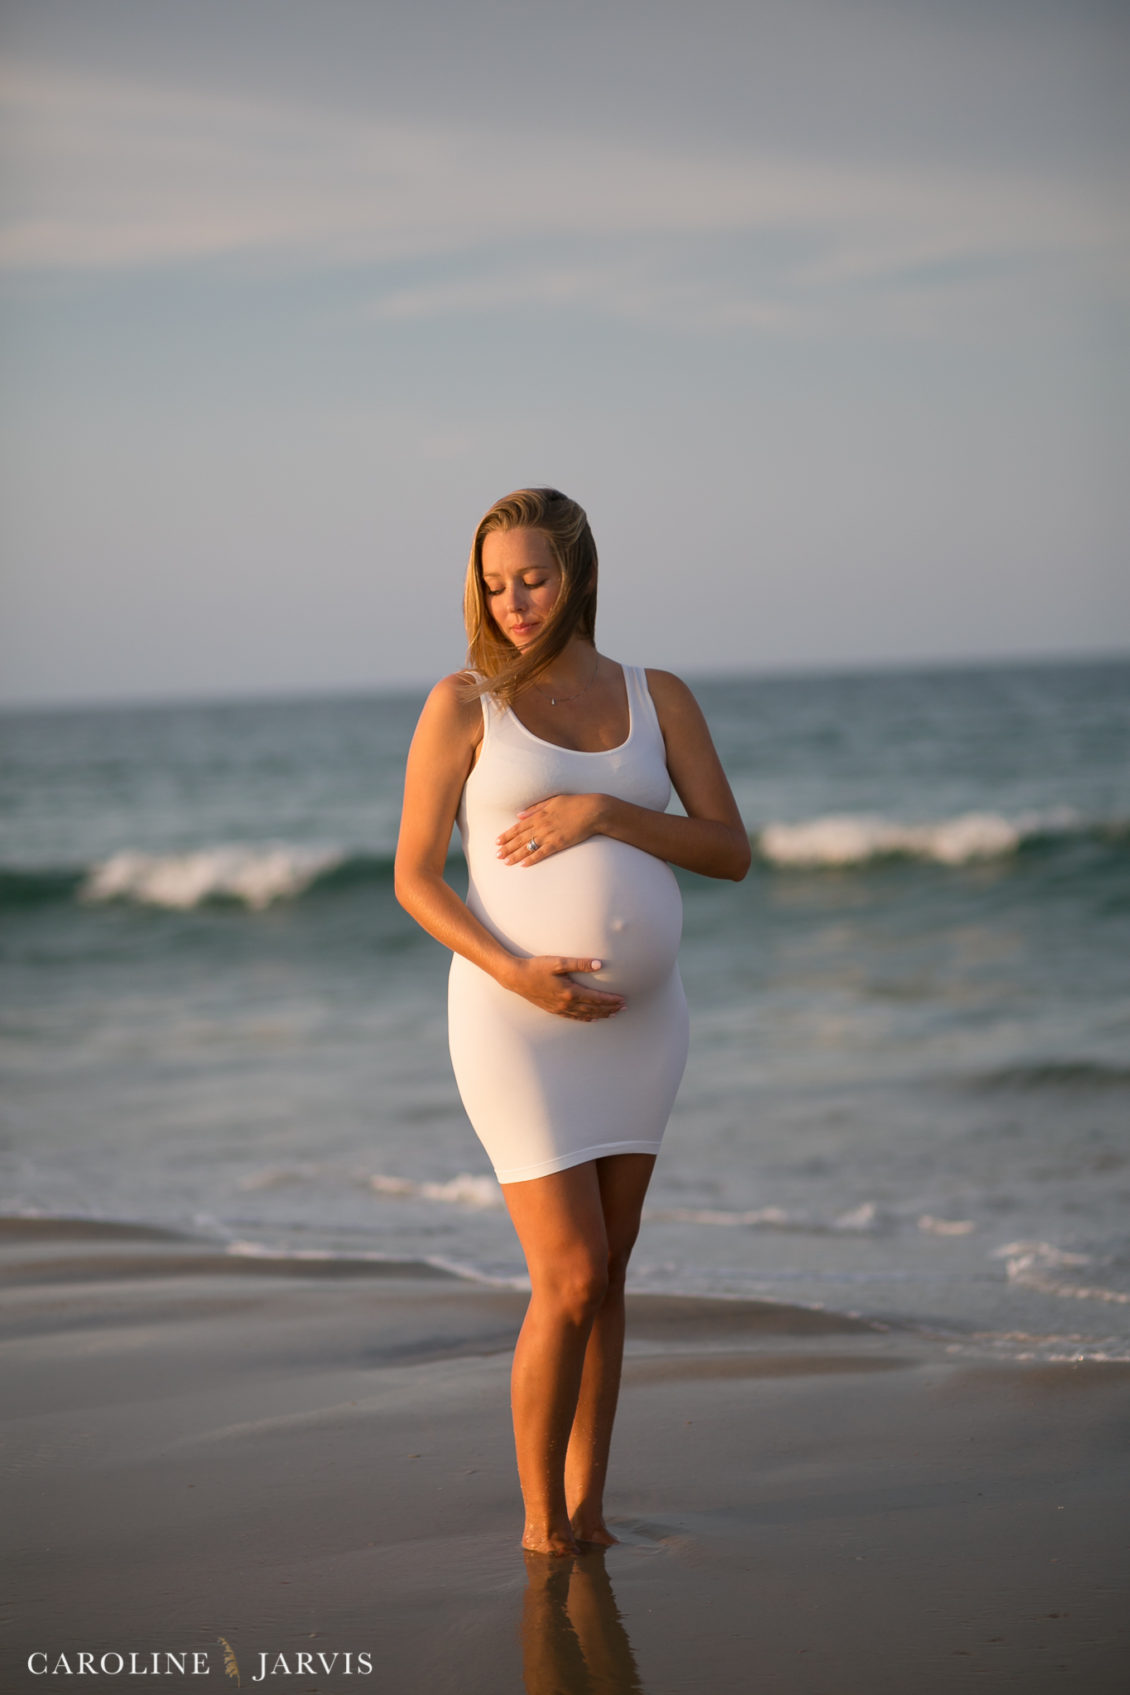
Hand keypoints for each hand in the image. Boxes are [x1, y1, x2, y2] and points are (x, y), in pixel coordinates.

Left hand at [496, 794, 605, 865]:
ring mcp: (549, 835)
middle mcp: (541, 826)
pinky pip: (542, 853)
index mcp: (539, 815)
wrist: (592, 810)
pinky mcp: (558, 843)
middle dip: (507, 847)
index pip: (518, 827)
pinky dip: (532, 859)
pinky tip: (523, 865)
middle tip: (497, 855)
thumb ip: (534, 808)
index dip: (507, 835)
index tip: (497, 841)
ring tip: (505, 862)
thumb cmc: (574, 803)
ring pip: (528, 847)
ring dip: (516, 855)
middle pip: (520, 838)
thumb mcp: (552, 800)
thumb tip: (519, 815)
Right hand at [501, 955, 624, 1020]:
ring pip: (585, 1014)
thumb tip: (599, 964)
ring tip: (613, 1015)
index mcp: (570, 992)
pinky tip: (591, 1018)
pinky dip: (585, 1018)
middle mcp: (566, 1003)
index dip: (610, 1000)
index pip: (596, 998)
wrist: (516, 978)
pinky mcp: (553, 1009)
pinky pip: (573, 1017)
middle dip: (609, 1008)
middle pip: (593, 1008)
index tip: (622, 1000)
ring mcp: (559, 1008)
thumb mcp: (558, 963)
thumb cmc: (536, 967)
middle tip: (623, 1008)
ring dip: (600, 1014)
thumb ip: (579, 963)